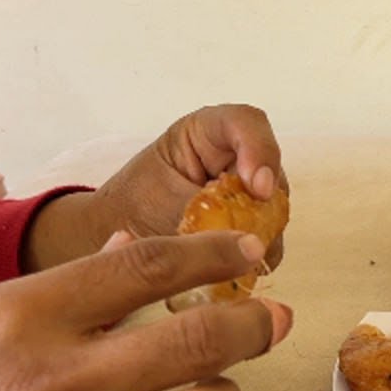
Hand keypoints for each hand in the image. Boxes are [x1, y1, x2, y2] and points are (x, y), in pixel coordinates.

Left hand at [26, 104, 286, 272]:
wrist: (115, 240)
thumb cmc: (132, 211)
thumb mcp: (162, 202)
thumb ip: (203, 209)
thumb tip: (246, 236)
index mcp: (207, 134)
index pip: (246, 123)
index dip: (260, 150)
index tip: (258, 189)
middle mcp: (233, 157)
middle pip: (271, 169)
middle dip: (263, 204)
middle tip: (246, 236)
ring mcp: (247, 189)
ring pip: (276, 205)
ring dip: (261, 233)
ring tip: (232, 257)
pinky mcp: (252, 220)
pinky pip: (270, 234)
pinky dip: (257, 254)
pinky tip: (236, 267)